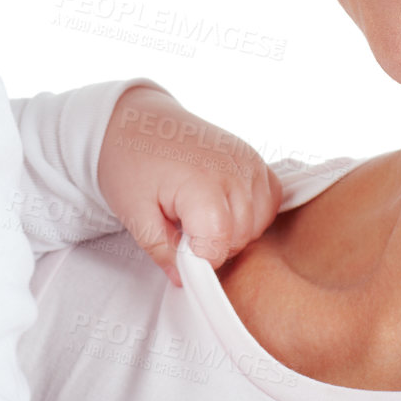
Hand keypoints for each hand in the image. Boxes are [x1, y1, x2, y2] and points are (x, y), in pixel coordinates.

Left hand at [95, 86, 282, 286]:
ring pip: (259, 223)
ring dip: (234, 231)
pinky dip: (253, 211)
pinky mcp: (254, 157)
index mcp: (201, 182)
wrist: (136, 121)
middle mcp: (233, 168)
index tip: (177, 251)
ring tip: (200, 217)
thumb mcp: (134, 213)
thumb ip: (161, 250)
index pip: (219, 246)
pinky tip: (224, 207)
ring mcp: (248, 159)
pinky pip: (270, 199)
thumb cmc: (130, 162)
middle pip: (241, 237)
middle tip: (182, 231)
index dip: (197, 259)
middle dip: (213, 246)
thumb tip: (184, 279)